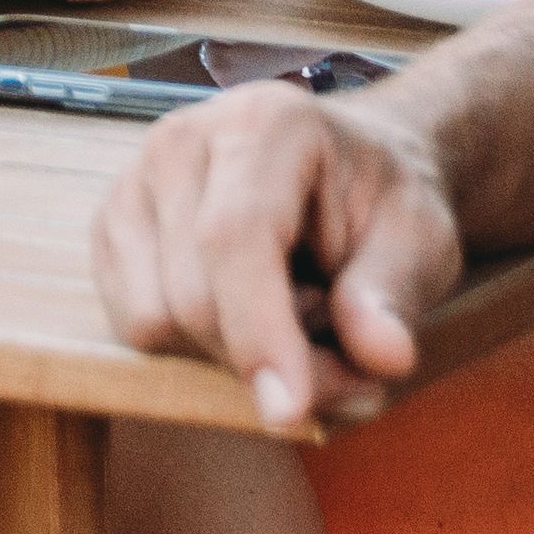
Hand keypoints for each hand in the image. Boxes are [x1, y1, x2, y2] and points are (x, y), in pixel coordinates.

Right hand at [92, 79, 472, 432]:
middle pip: (192, 294)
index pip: (237, 236)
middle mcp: (182, 140)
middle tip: (352, 371)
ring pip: (155, 320)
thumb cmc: (381, 200)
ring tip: (300, 326)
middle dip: (272, 361)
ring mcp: (135, 182)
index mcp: (265, 123)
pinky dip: (195, 348)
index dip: (259, 331)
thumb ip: (396, 293)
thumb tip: (383, 354)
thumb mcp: (420, 239)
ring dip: (234, 356)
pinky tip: (250, 317)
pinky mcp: (114, 229)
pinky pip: (135, 324)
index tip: (291, 410)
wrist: (346, 169)